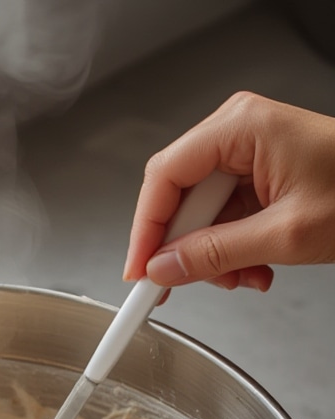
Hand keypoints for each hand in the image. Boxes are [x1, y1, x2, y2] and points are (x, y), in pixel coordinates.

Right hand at [123, 91, 334, 292]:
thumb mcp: (284, 235)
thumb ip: (215, 255)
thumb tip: (163, 270)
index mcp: (241, 127)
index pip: (165, 178)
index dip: (146, 230)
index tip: (138, 272)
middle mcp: (238, 134)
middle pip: (179, 198)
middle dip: (185, 249)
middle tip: (181, 287)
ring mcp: (247, 155)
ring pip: (201, 215)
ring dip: (213, 257)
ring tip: (243, 278)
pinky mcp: (258, 177)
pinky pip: (224, 219)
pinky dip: (231, 252)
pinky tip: (254, 269)